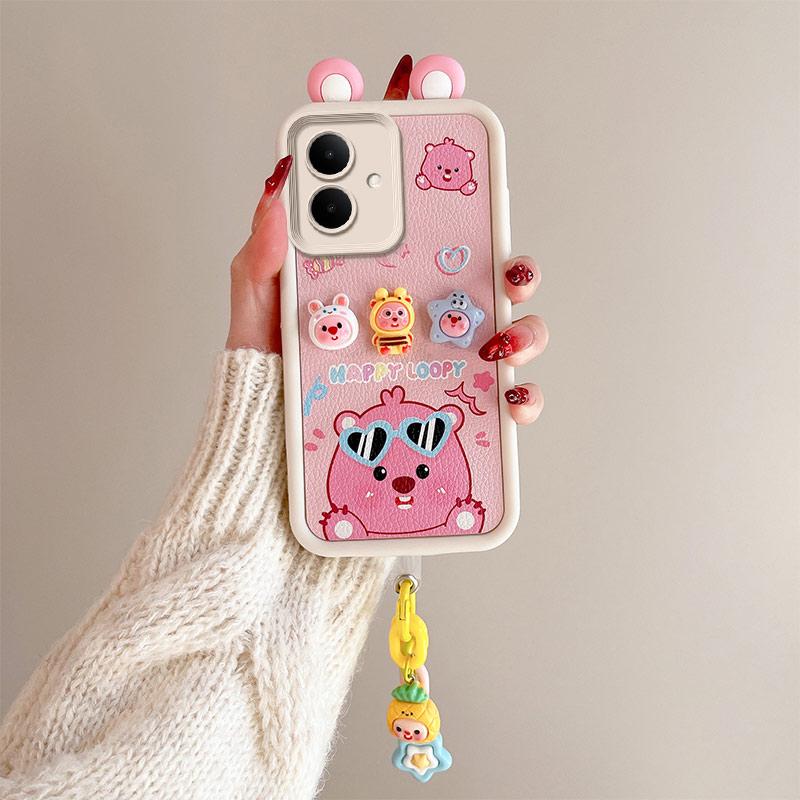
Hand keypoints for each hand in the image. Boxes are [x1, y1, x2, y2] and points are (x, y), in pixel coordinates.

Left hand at [226, 173, 547, 424]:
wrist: (275, 436)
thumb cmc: (272, 365)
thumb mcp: (260, 303)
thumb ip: (265, 253)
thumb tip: (276, 191)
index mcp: (385, 272)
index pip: (429, 223)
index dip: (453, 182)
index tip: (464, 147)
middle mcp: (424, 307)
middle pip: (490, 274)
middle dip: (514, 264)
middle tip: (506, 267)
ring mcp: (444, 353)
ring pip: (511, 328)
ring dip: (526, 328)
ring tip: (504, 340)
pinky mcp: (453, 400)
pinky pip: (502, 394)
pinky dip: (520, 394)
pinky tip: (509, 396)